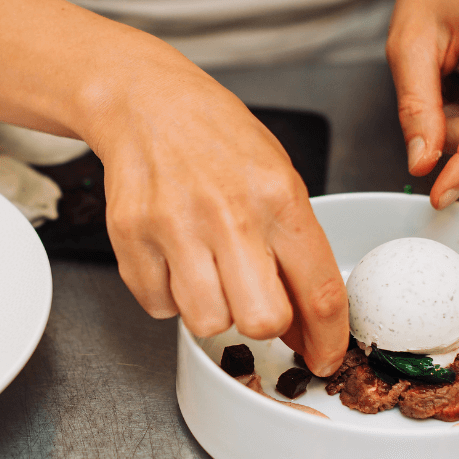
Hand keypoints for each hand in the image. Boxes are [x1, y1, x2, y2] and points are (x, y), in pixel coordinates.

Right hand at [89, 68, 348, 375]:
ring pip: (206, 322)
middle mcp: (228, 213)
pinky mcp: (130, 237)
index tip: (324, 357)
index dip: (327, 340)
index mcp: (278, 196)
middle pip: (262, 320)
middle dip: (263, 324)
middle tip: (254, 300)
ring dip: (212, 310)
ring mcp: (174, 226)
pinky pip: (158, 306)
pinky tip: (174, 258)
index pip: (319, 291)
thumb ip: (295, 247)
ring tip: (208, 271)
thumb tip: (306, 323)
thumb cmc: (216, 137)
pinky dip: (168, 295)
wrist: (146, 101)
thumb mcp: (277, 176)